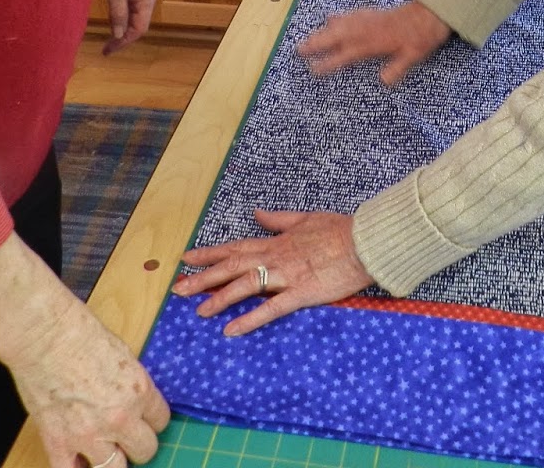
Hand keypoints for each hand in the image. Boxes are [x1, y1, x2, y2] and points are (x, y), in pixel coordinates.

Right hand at [7, 299, 169, 467]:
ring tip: (103, 447)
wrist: (44, 336)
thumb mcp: (123, 354)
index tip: (144, 418)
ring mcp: (89, 434)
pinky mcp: (58, 441)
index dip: (152, 419)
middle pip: (145, 450)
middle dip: (137, 442)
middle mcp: (119, 418)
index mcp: (139, 391)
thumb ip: (131, 383)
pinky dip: (75, 467)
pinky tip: (76, 458)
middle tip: (126, 435)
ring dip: (110, 459)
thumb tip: (134, 400)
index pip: (161, 421)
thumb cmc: (80, 333)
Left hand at [100, 0, 156, 53]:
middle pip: (140, 21)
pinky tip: (114, 13)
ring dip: (124, 24)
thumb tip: (120, 35)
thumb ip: (118, 13)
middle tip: (107, 46)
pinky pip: (132, 1)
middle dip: (124, 35)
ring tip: (109, 33)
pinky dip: (123, 12)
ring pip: (136, 11)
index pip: (139, 28)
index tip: (107, 50)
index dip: (124, 42)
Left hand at [172, 210, 374, 336]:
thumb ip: (278, 219)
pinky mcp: (301, 293)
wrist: (365, 242)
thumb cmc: (340, 230)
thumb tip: (257, 213)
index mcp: (276, 241)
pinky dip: (250, 319)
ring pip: (245, 286)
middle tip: (178, 290)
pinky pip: (271, 308)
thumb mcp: (306, 218)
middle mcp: (275, 257)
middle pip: (232, 266)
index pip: (235, 247)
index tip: (187, 259)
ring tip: (199, 311)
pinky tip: (232, 330)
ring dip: (220, 298)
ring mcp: (286, 275)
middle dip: (203, 277)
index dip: (209, 254)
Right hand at [297, 1, 450, 86]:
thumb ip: (397, 67)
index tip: (314, 69)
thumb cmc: (422, 37)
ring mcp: (367, 19)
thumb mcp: (413, 55)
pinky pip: (349, 15)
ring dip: (322, 31)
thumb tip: (383, 81)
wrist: (430, 13)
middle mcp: (366, 30)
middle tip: (299, 50)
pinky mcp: (372, 13)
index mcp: (373, 42)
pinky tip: (331, 18)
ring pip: (339, 24)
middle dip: (316, 43)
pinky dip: (337, 18)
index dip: (329, 62)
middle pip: (335, 36)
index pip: (346, 54)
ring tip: (307, 38)